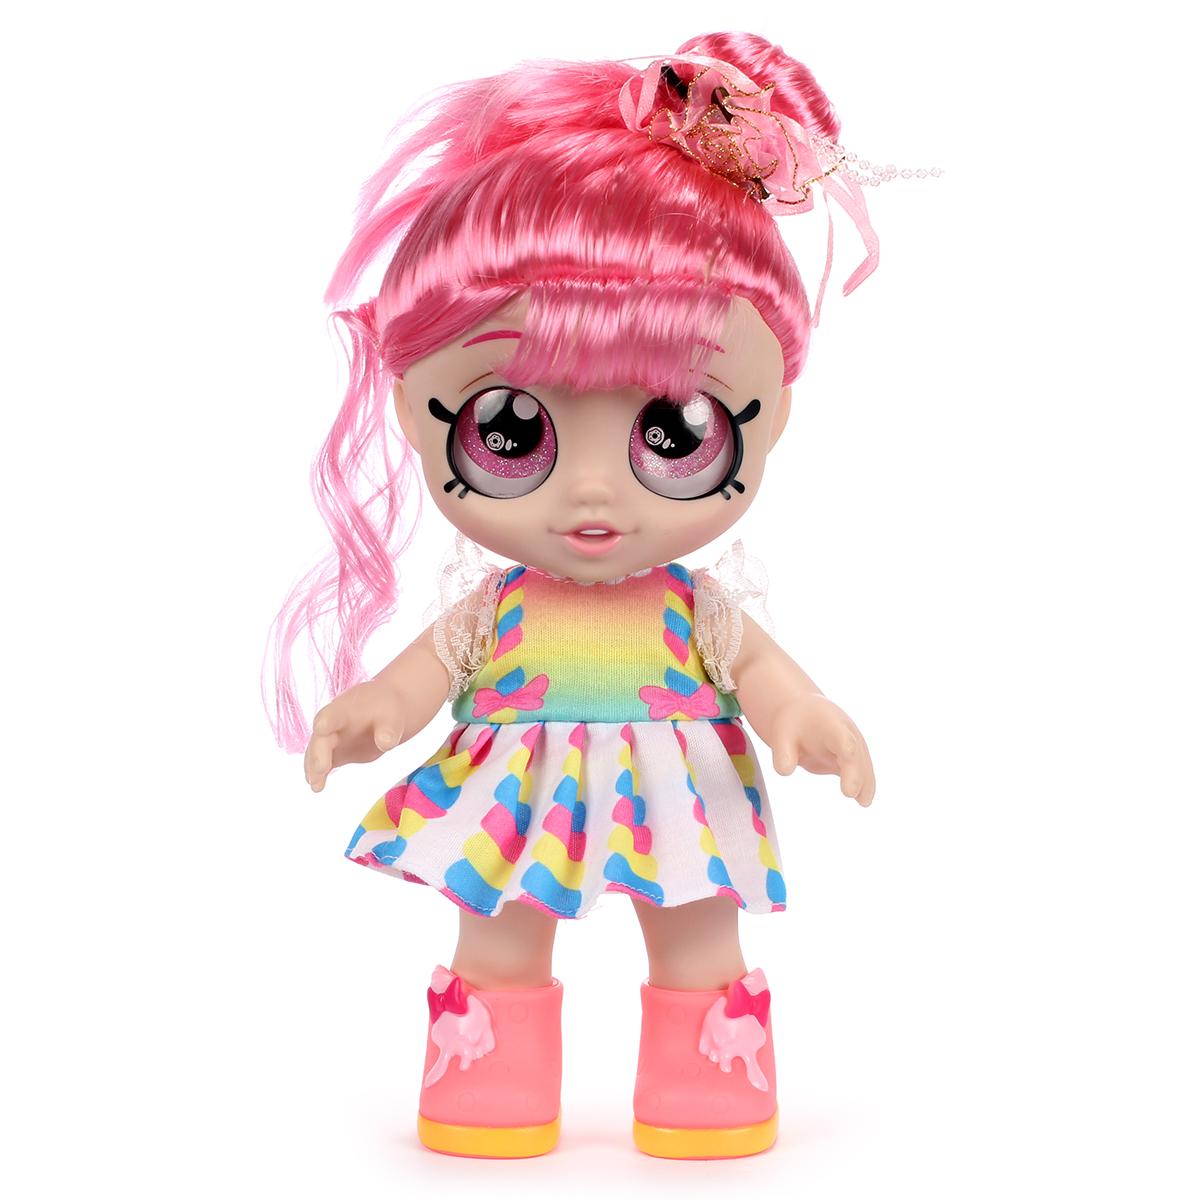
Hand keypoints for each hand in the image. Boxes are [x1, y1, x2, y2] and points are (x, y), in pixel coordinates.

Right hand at [303, 679, 406, 792]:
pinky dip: (319, 774)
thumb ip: (388, 730)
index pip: (332, 715)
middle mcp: (332, 724)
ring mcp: (331, 738)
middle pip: (321, 738)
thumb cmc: (388, 710)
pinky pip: (324, 763)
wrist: (387, 710)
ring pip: (317, 753)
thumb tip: (385, 743)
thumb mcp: (392, 717)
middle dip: (318, 753)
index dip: (325, 721)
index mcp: (344, 710)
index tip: (321, 727)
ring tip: (316, 786)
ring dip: (314, 768)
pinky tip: (318, 786)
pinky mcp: (335, 752)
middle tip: (321, 770)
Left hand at [767, 692, 875, 806]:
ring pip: (862, 766)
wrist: (801, 716)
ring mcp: (852, 746)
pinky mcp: (850, 760)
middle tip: (850, 792)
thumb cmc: (792, 725)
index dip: (847, 747)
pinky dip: (863, 786)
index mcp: (830, 724)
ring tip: (864, 802)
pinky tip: (863, 802)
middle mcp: (847, 734)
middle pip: (855, 755)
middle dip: (855, 772)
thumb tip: (785, 771)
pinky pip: (859, 773)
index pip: (841, 736)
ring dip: (864, 783)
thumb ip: (783, 753)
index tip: (848, 756)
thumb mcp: (781, 734)